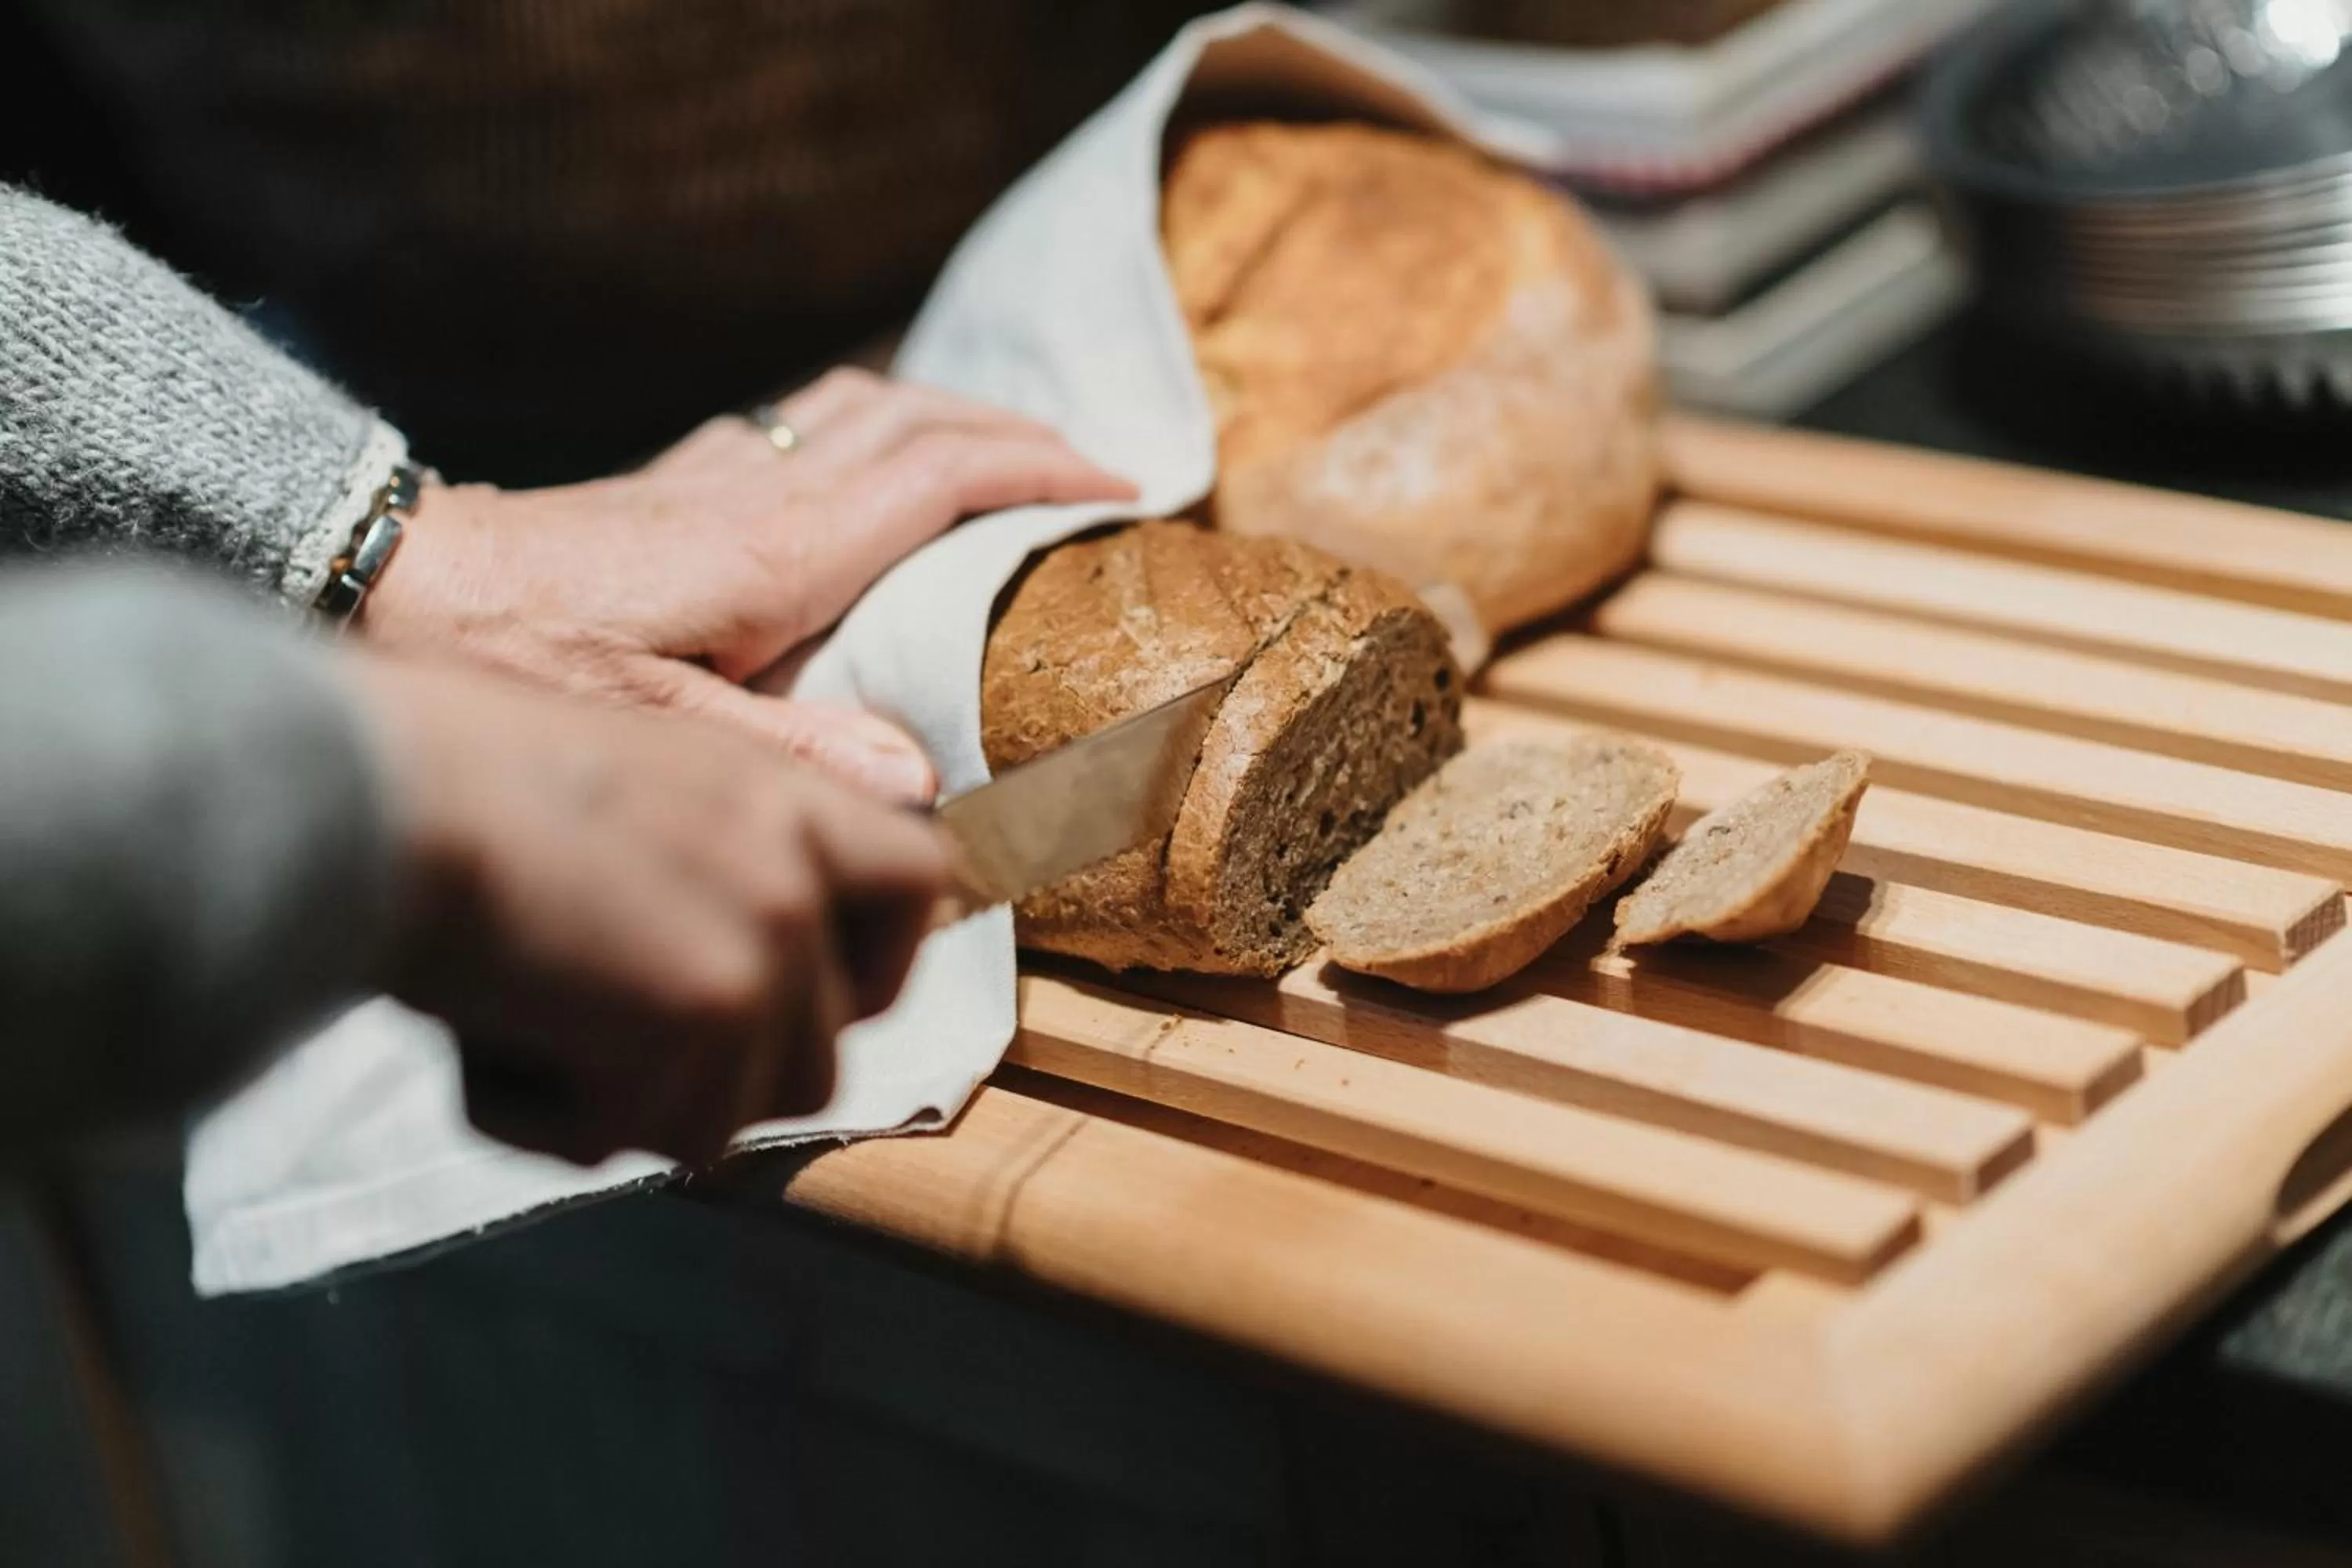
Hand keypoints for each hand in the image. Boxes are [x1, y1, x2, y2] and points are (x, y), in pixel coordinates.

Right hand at [348, 651, 951, 1167]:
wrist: (372, 793)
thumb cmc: (451, 781)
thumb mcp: (630, 789)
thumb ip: (720, 868)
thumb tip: (742, 980)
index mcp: (788, 797)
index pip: (920, 887)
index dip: (867, 965)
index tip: (782, 995)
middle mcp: (798, 876)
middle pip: (822, 1058)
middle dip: (714, 1078)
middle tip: (596, 1033)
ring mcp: (765, 953)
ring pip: (728, 1118)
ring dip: (618, 1100)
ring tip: (523, 1016)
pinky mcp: (708, 1022)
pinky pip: (633, 1138)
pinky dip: (541, 1117)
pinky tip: (485, 1040)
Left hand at [360, 369, 1134, 803]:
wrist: (380, 586)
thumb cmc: (512, 671)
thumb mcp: (654, 736)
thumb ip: (789, 758)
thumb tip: (923, 791)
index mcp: (780, 550)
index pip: (942, 476)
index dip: (1041, 472)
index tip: (1121, 486)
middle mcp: (757, 492)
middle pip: (914, 420)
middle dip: (1014, 432)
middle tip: (1090, 463)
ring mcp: (710, 475)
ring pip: (856, 407)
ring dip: (943, 415)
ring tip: (1000, 451)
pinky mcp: (667, 483)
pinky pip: (801, 426)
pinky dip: (866, 427)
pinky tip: (857, 465)